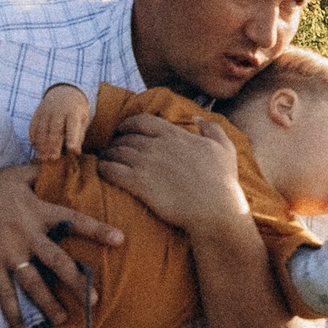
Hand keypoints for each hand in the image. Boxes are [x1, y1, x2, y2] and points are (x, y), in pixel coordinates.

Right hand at [0, 163, 124, 327]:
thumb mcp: (16, 174)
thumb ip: (41, 171)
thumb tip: (67, 160)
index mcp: (36, 210)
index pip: (73, 220)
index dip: (97, 230)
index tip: (120, 240)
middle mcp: (26, 234)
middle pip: (57, 261)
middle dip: (76, 282)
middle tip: (94, 300)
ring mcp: (8, 252)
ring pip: (33, 283)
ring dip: (49, 304)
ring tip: (64, 319)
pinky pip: (3, 293)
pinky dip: (12, 312)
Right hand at [29, 84, 92, 159]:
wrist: (64, 91)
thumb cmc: (76, 111)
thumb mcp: (83, 120)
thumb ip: (79, 135)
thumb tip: (75, 153)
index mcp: (73, 111)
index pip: (72, 126)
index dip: (73, 138)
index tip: (73, 150)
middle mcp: (58, 110)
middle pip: (55, 129)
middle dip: (53, 145)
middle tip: (53, 159)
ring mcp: (45, 111)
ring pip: (42, 129)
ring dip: (42, 145)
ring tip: (43, 158)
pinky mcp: (37, 114)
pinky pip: (33, 127)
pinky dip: (34, 139)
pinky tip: (37, 149)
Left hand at [98, 114, 247, 233]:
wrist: (216, 210)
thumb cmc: (223, 182)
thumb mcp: (225, 149)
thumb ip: (212, 128)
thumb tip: (197, 117)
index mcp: (174, 135)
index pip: (141, 121)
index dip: (128, 124)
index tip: (124, 131)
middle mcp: (157, 145)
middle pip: (126, 137)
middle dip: (116, 141)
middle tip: (113, 148)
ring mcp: (147, 164)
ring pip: (116, 152)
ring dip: (108, 154)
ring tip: (106, 160)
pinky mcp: (139, 184)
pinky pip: (111, 170)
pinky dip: (103, 168)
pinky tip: (102, 171)